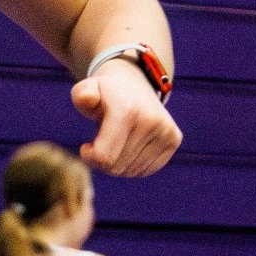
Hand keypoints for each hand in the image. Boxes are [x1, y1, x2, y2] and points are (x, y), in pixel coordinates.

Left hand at [71, 58, 181, 176]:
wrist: (133, 84)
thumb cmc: (104, 94)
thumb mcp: (87, 89)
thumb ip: (81, 95)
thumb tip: (87, 100)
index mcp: (126, 110)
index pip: (105, 156)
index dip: (90, 157)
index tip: (86, 146)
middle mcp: (151, 120)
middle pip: (118, 167)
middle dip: (103, 161)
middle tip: (100, 144)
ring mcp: (166, 131)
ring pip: (132, 171)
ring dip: (118, 164)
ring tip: (115, 143)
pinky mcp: (174, 139)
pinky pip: (147, 170)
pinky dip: (133, 165)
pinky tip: (128, 147)